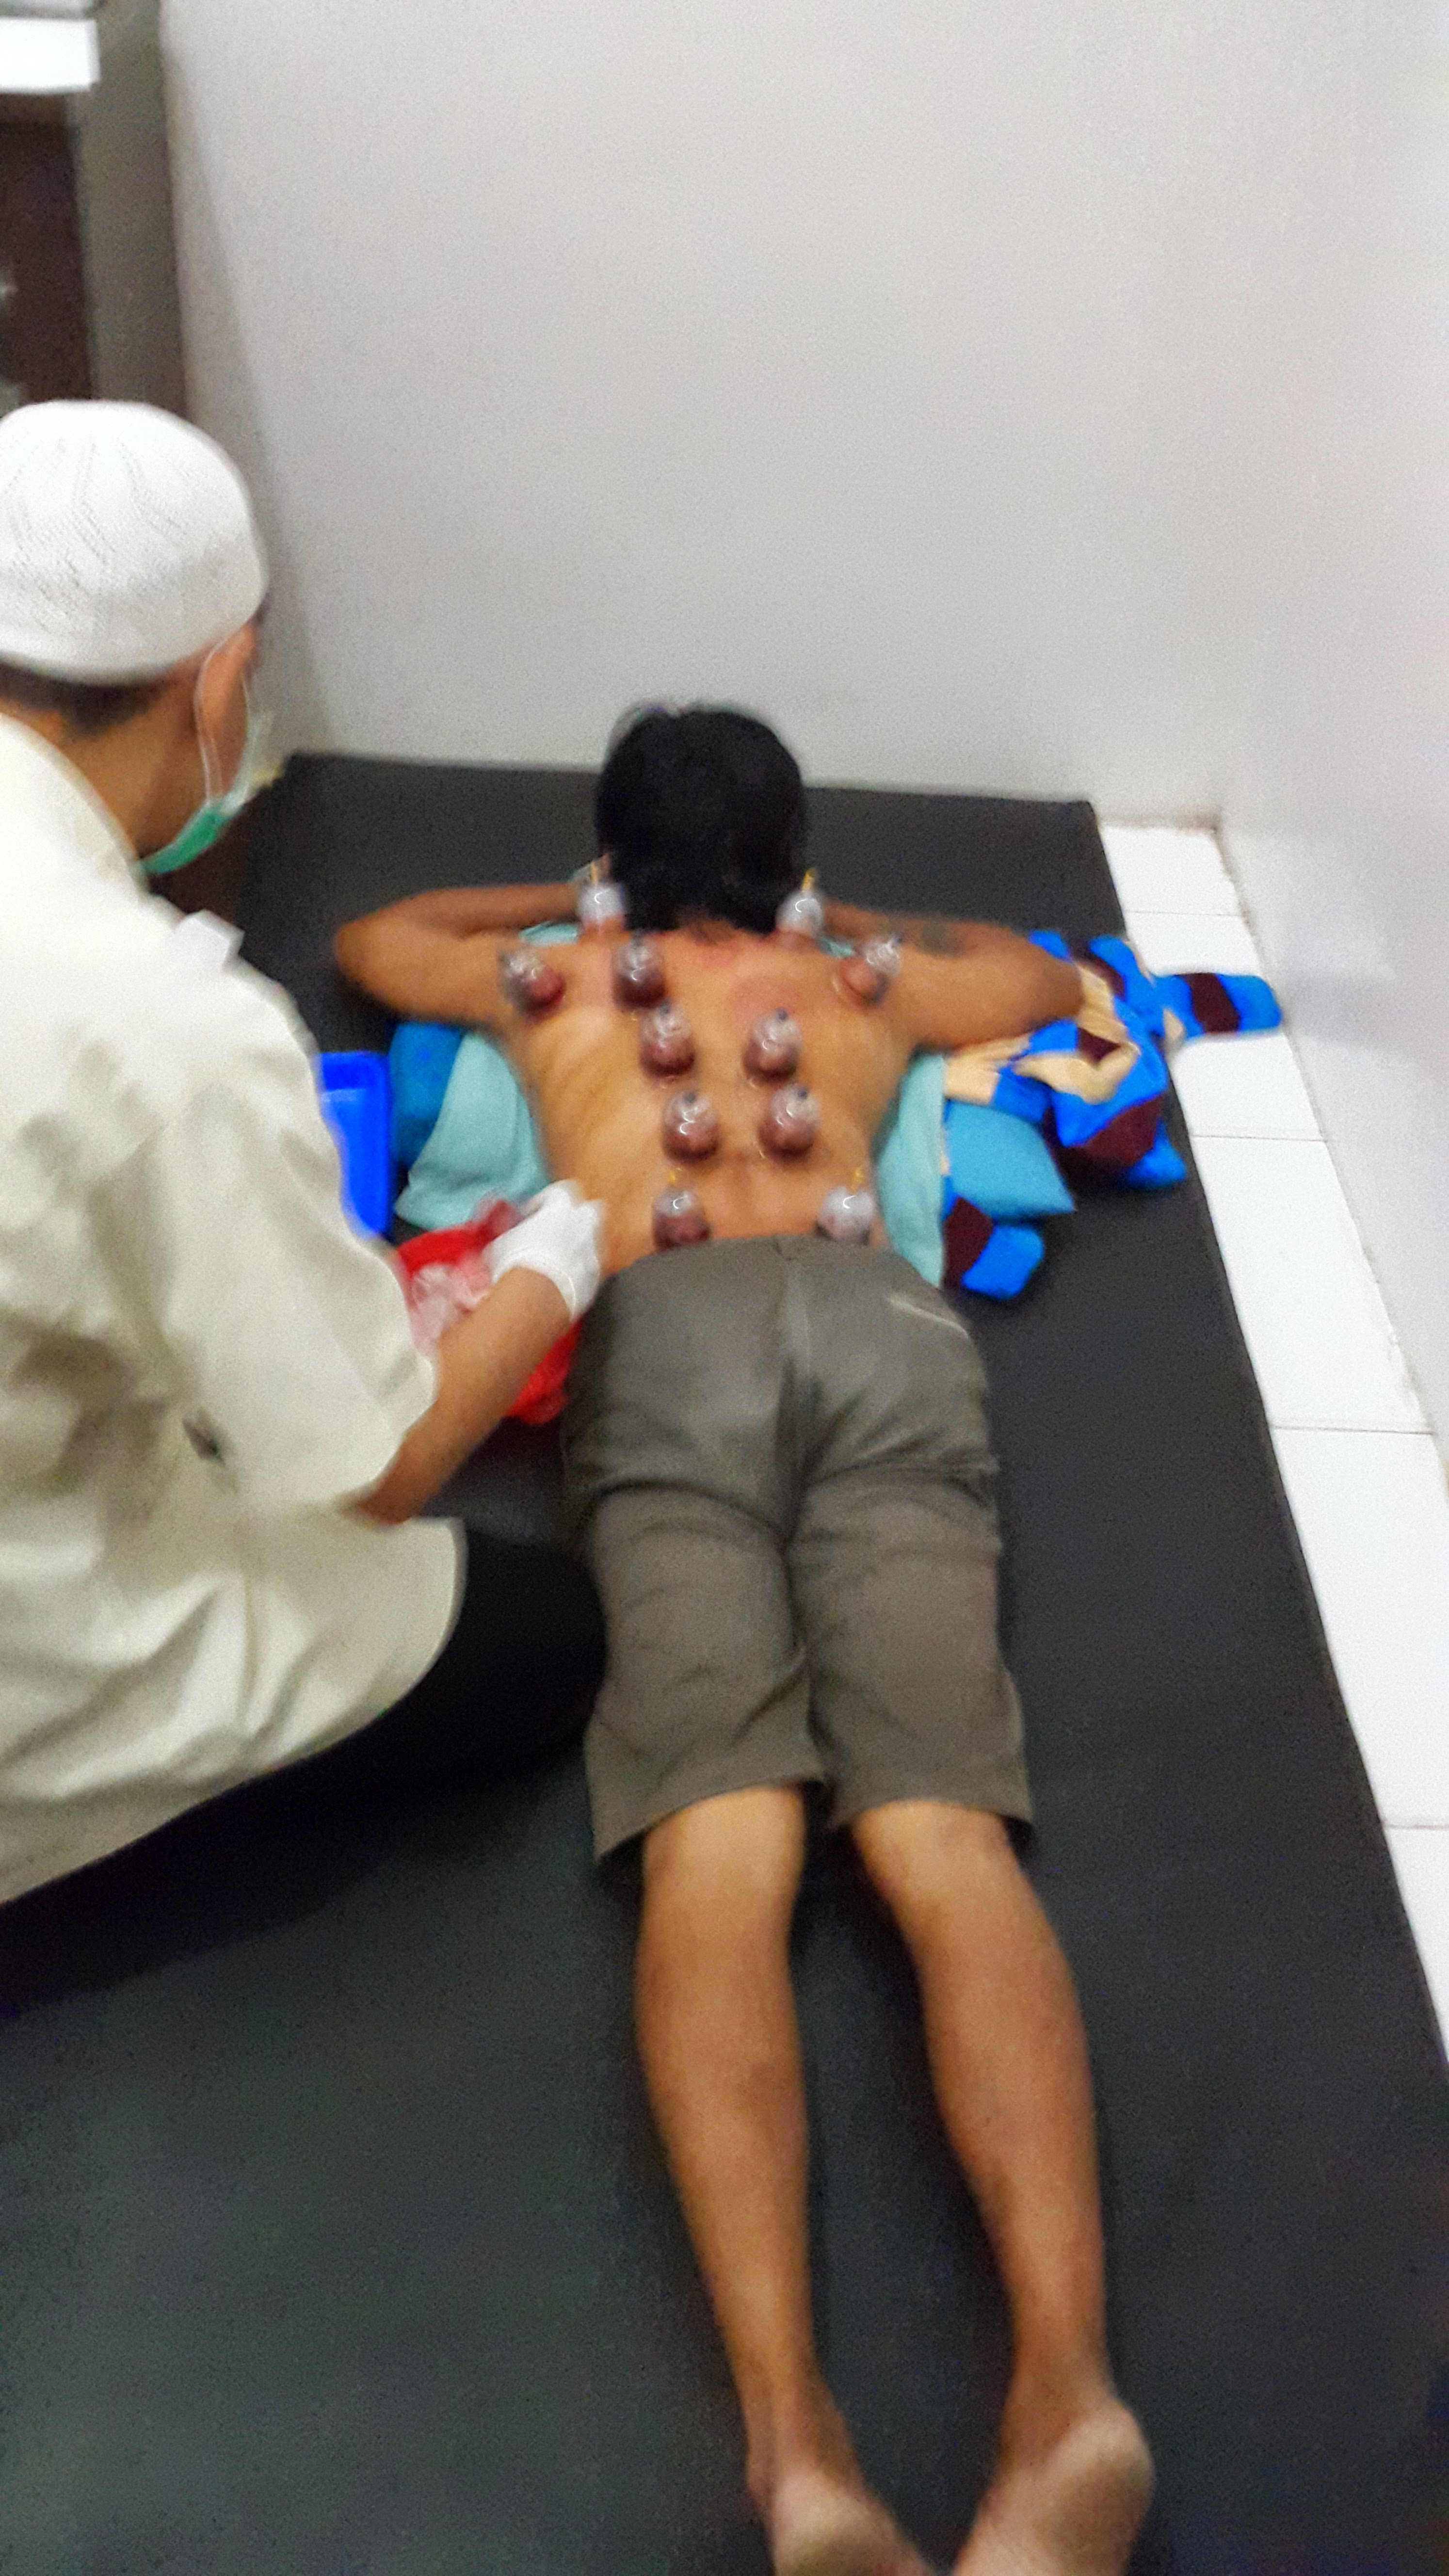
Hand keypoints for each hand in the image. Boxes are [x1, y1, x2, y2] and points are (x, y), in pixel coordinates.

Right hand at [488, 1182, 603, 1323]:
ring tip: (562, 1257)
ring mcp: (593, 1251)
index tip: (532, 1212)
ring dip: (581, 1245)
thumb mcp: (505, 1241)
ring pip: (595, 1240)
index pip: (560, 1191)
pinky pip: (591, 1267)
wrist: (537, 1295)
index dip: (546, 1200)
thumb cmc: (516, 1262)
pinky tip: (565, 1280)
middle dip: (578, 1216)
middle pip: (591, 1209)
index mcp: (560, 1208)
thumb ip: (513, 1232)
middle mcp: (583, 1225)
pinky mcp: (596, 1277)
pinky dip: (581, 1270)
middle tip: (559, 1228)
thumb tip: (506, 1235)